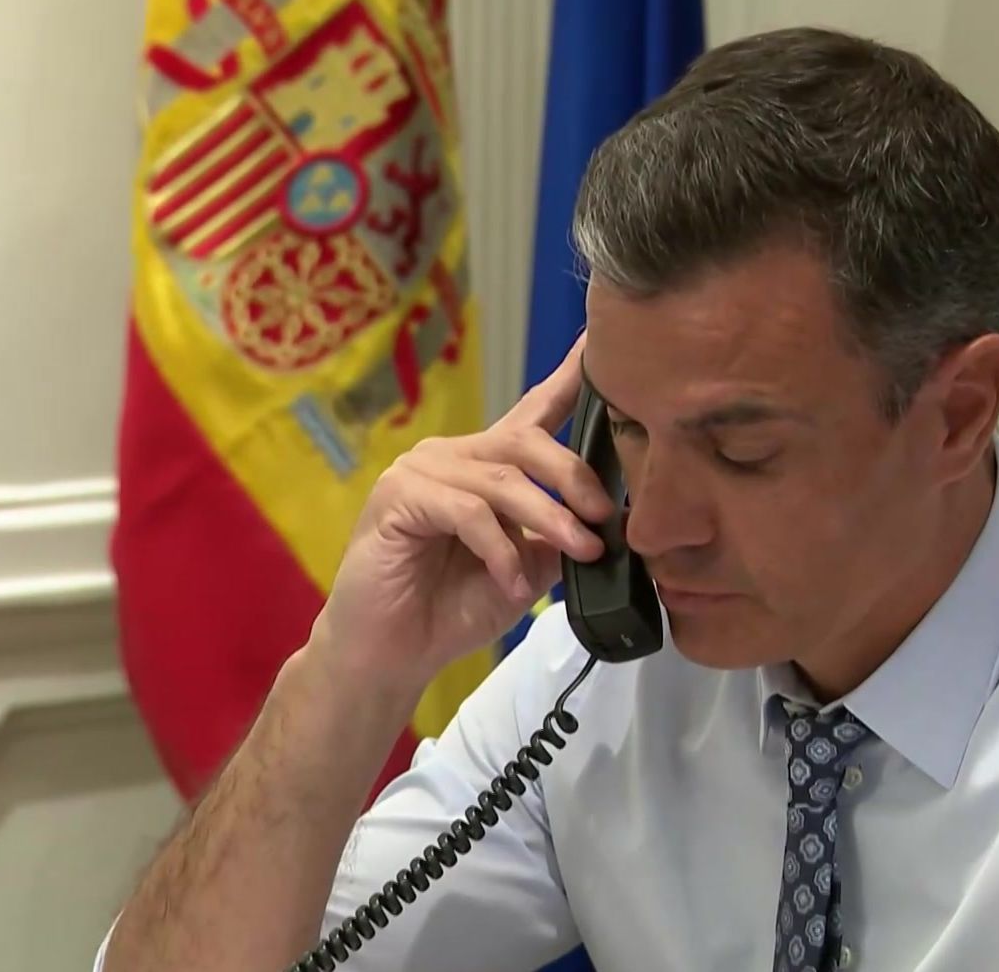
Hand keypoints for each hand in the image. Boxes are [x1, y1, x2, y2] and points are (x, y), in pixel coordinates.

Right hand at [310, 336, 613, 698]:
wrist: (391, 655)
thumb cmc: (452, 609)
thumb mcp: (525, 570)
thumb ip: (557, 536)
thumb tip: (606, 516)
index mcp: (485, 465)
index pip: (534, 412)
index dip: (569, 378)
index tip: (601, 343)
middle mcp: (452, 455)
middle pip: (526, 441)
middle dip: (573, 477)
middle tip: (604, 517)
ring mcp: (420, 471)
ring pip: (502, 479)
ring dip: (550, 518)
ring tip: (581, 551)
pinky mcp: (398, 497)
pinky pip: (467, 512)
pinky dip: (499, 550)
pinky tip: (510, 584)